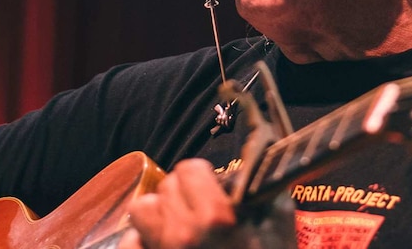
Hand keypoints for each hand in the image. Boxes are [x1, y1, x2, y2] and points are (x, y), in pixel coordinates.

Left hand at [119, 158, 295, 248]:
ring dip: (161, 211)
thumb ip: (267, 194)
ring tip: (180, 222)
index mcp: (215, 218)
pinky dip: (143, 239)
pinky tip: (164, 243)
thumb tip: (254, 170)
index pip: (189, 169)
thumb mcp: (280, 227)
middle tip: (203, 209)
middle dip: (185, 192)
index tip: (214, 188)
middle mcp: (183, 233)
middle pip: (167, 186)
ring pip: (142, 209)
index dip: (203, 175)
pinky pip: (131, 242)